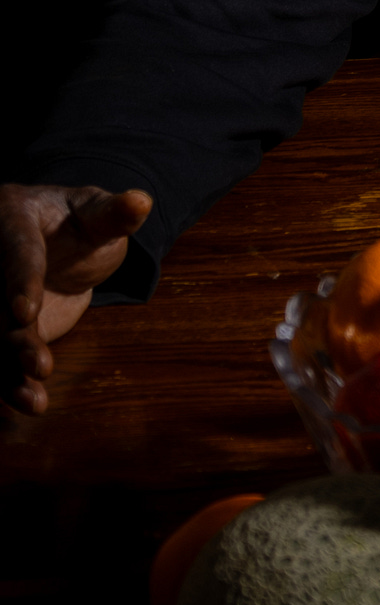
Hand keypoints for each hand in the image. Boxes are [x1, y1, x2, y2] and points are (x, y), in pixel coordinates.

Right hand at [1, 183, 152, 415]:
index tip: (26, 311)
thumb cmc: (81, 220)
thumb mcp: (99, 213)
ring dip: (11, 369)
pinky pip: (4, 355)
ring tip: (34, 399)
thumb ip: (114, 214)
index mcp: (13, 221)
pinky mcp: (7, 328)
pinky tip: (31, 403)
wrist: (65, 242)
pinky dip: (14, 381)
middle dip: (14, 338)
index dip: (20, 283)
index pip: (17, 254)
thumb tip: (141, 201)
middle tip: (38, 364)